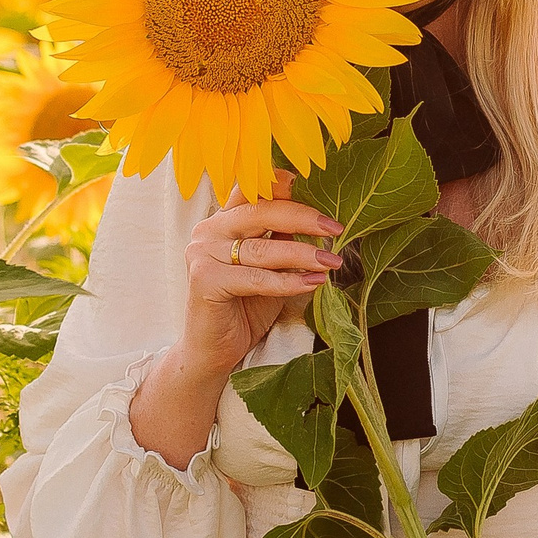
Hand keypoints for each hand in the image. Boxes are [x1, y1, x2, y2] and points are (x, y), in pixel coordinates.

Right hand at [175, 170, 342, 377]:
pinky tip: (313, 283)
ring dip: (302, 254)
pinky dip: (287, 282)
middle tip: (335, 228)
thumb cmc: (246, 307)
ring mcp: (202, 253)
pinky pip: (255, 278)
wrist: (215, 352)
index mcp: (224, 219)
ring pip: (262, 248)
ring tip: (331, 262)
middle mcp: (209, 229)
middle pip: (261, 211)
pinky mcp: (204, 279)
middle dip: (303, 217)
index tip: (320, 190)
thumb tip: (320, 219)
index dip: (285, 185)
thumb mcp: (271, 266)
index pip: (255, 189)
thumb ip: (282, 240)